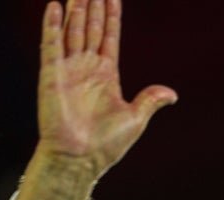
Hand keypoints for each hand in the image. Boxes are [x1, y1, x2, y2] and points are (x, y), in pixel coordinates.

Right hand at [14, 0, 176, 199]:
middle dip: (92, 6)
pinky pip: (51, 45)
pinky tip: (55, 6)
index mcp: (106, 75)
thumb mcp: (134, 119)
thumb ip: (149, 100)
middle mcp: (86, 69)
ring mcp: (68, 71)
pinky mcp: (51, 76)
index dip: (111, 16)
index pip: (109, 37)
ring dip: (76, 9)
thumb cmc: (105, 145)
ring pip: (72, 31)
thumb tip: (172, 94)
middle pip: (90, 28)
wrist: (80, 160)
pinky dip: (52, 26)